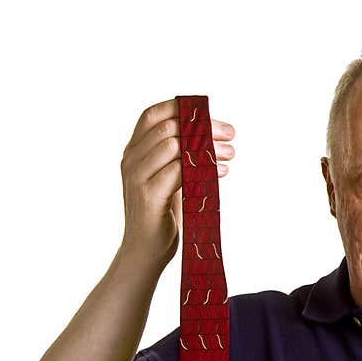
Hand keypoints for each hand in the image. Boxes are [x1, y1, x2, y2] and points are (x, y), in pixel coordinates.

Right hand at [119, 98, 234, 266]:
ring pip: (174, 146)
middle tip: (230, 134)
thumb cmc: (162, 215)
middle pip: (168, 127)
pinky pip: (178, 171)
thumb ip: (179, 157)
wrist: (145, 252)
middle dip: (203, 127)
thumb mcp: (169, 178)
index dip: (179, 108)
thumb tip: (210, 135)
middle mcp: (130, 160)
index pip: (152, 115)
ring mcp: (137, 177)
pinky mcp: (148, 196)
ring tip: (231, 153)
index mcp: (133, 152)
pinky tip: (222, 171)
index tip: (209, 113)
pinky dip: (204, 167)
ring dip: (208, 147)